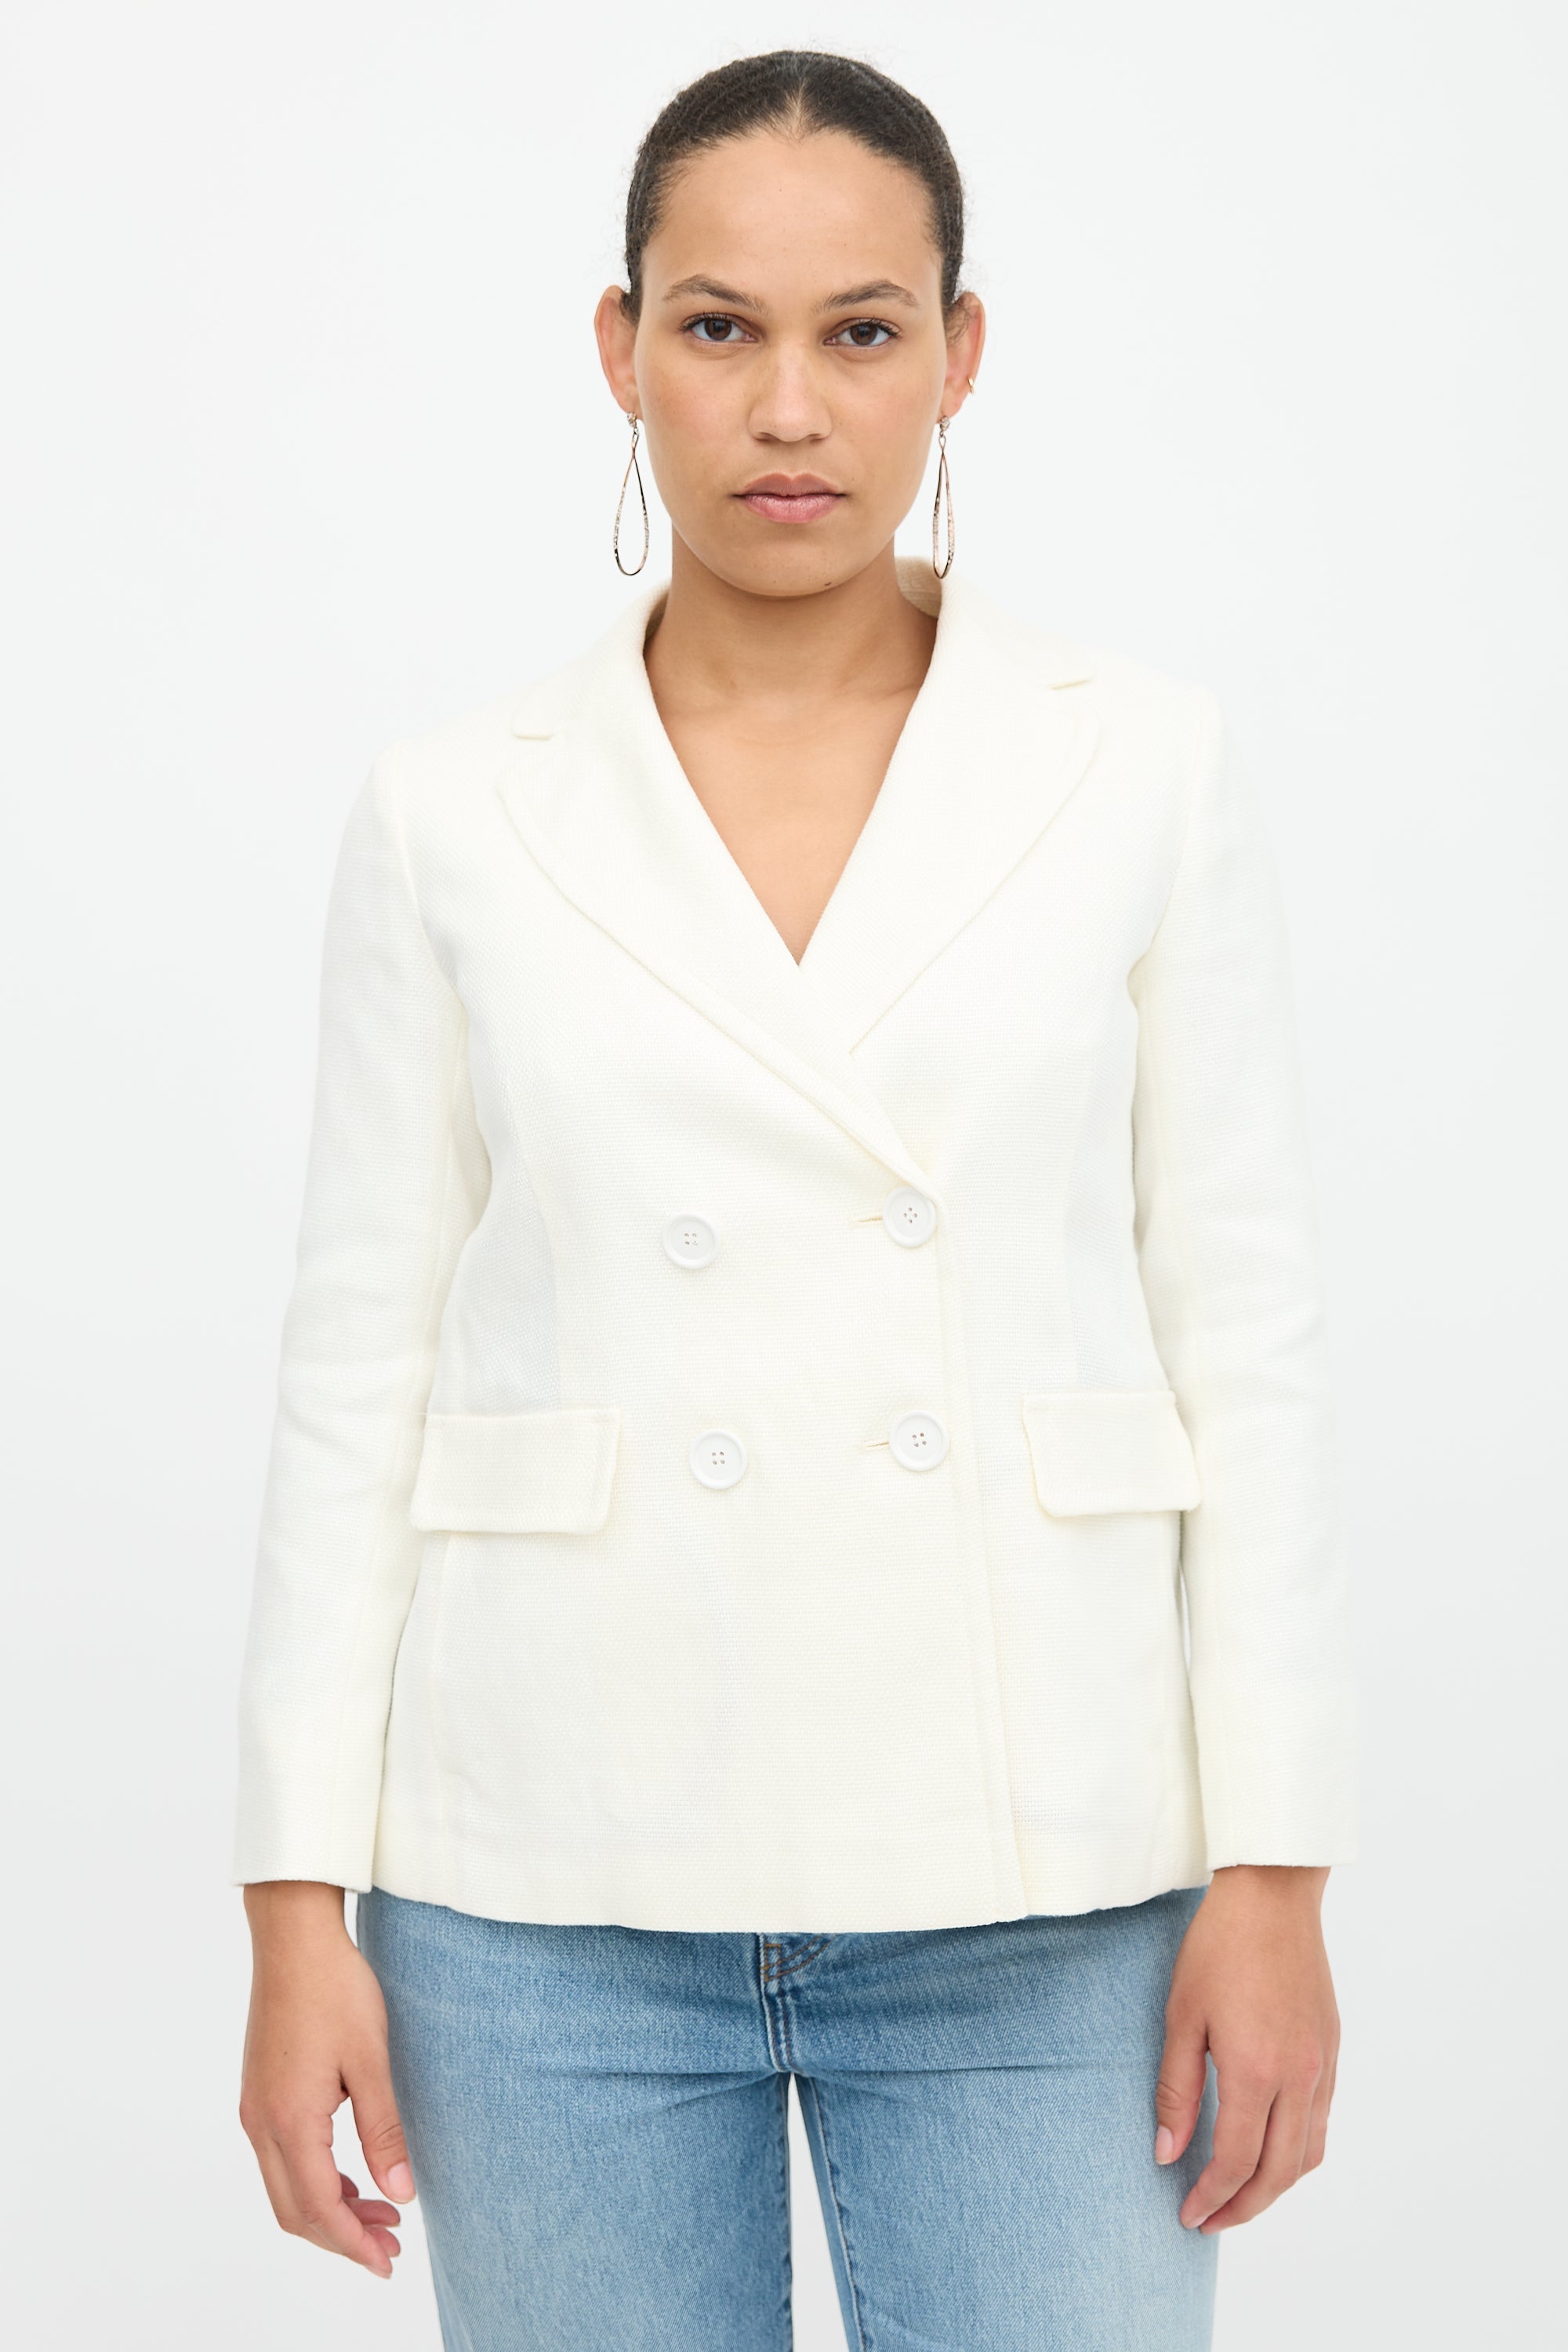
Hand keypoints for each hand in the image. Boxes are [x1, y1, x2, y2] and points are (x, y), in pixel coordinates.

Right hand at [239, 1881, 413, 2278]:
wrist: (293, 1938)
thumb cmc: (335, 1990)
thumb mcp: (371, 2061)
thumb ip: (384, 2132)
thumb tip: (401, 2193)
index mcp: (290, 2121)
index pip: (320, 2208)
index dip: (353, 2244)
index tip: (387, 2263)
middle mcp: (262, 2124)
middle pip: (295, 2211)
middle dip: (341, 2237)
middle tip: (390, 2246)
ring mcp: (255, 2109)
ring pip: (285, 2188)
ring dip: (329, 2210)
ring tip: (381, 2213)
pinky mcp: (259, 2094)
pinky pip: (281, 2160)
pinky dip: (314, 2181)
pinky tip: (351, 2177)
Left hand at [1154, 1864, 1338, 2232]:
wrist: (1273, 1896)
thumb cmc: (1219, 1947)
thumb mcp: (1181, 2015)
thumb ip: (1176, 2090)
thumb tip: (1167, 2153)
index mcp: (1257, 2070)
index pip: (1235, 2162)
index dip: (1209, 2196)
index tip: (1186, 2214)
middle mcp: (1299, 2077)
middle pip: (1277, 2173)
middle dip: (1243, 2207)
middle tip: (1208, 2220)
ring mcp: (1322, 2066)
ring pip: (1308, 2156)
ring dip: (1274, 2187)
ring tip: (1238, 2196)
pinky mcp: (1332, 2051)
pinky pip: (1321, 2123)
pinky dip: (1297, 2153)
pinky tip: (1270, 2151)